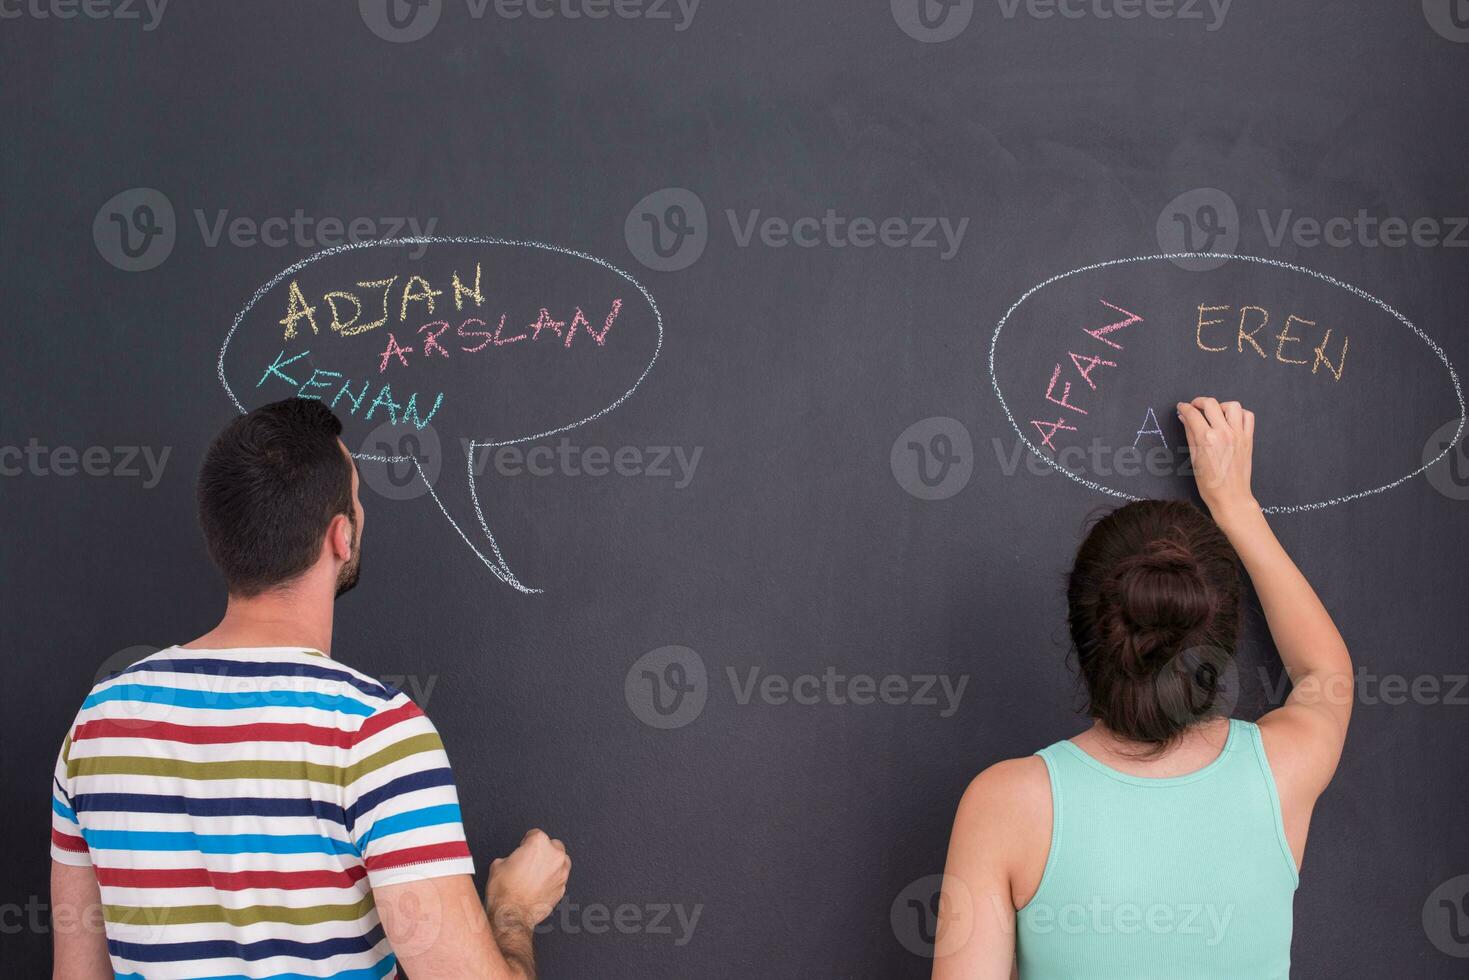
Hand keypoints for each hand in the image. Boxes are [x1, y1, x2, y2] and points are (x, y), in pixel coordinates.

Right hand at [484, 828, 570, 926]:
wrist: (512, 915)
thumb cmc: (505, 891)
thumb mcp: (498, 864)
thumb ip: (512, 856)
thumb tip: (514, 860)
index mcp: (539, 844)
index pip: (535, 834)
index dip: (526, 842)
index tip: (523, 847)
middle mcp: (554, 855)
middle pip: (552, 845)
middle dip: (543, 851)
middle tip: (530, 861)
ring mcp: (561, 872)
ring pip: (560, 861)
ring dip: (551, 864)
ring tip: (536, 874)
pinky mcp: (562, 888)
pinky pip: (559, 878)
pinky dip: (552, 880)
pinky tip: (539, 886)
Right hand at [1177, 397, 1256, 520]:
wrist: (1230, 496)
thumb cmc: (1210, 483)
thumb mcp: (1194, 458)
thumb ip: (1190, 434)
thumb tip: (1184, 418)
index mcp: (1206, 439)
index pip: (1192, 414)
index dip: (1184, 407)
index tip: (1182, 407)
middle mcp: (1223, 433)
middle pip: (1211, 404)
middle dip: (1199, 402)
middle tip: (1194, 406)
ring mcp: (1238, 435)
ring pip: (1232, 406)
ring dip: (1221, 406)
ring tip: (1214, 413)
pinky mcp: (1248, 439)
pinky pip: (1248, 416)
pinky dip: (1239, 414)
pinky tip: (1231, 420)